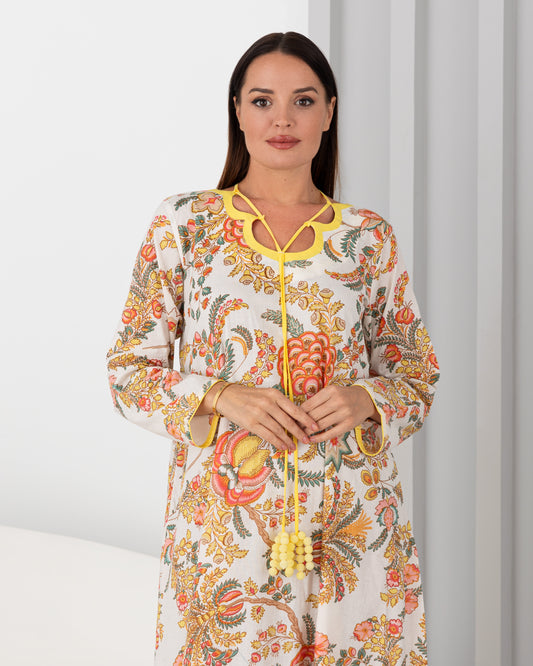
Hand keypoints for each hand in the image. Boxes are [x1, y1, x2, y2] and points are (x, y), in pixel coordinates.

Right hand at [204, 384, 318, 451]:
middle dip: (299, 432)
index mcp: (274, 394)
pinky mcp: (251, 423)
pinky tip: (282, 446)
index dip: (306, 419)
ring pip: (278, 430)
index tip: (315, 426)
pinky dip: (277, 442)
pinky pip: (267, 435)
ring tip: (294, 447)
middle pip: (288, 421)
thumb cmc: (249, 396)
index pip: (294, 408)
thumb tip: (295, 418)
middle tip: (307, 440)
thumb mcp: (266, 395)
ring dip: (288, 440)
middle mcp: (267, 403)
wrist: (227, 397)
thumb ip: (279, 404)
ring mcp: (259, 413)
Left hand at [300, 385, 378, 442]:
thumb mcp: (332, 391)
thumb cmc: (345, 395)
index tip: (292, 418)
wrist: (367, 399)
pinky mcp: (349, 424)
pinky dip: (319, 437)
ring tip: (301, 434)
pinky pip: (331, 433)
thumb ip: (318, 399)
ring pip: (320, 424)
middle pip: (313, 415)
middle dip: (301, 423)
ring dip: (308, 431)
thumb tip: (300, 411)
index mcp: (331, 391)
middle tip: (293, 428)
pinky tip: (312, 439)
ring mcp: (344, 413)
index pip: (309, 404)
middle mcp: (337, 401)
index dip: (298, 413)